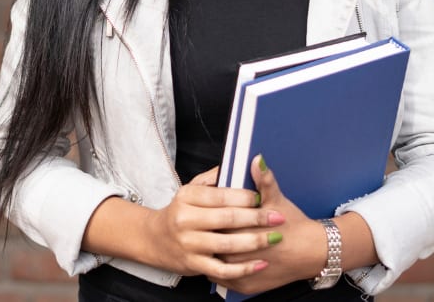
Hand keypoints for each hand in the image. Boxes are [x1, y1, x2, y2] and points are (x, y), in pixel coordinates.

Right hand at [145, 165, 286, 279]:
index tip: (263, 198)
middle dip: (257, 218)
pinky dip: (243, 268)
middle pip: (227, 218)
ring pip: (227, 244)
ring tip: (274, 238)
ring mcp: (189, 244)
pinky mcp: (193, 264)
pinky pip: (222, 269)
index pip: (221, 195)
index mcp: (187, 198)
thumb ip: (213, 179)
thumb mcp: (191, 190)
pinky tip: (260, 263)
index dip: (245, 197)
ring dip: (255, 242)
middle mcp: (185, 220)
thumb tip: (238, 164)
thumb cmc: (180, 212)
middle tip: (278, 217)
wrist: (156, 240)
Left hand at [210, 155, 327, 294]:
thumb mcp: (276, 199)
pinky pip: (221, 277)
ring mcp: (240, 273)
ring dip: (209, 251)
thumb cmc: (293, 224)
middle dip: (208, 233)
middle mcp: (238, 254)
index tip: (207, 210)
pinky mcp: (244, 287)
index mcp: (241, 229)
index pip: (214, 221)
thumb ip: (263, 179)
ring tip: (208, 239)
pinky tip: (217, 256)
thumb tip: (257, 159)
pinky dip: (217, 268)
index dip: (211, 215)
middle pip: (211, 241)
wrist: (312, 252)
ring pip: (213, 261)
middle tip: (205, 226)